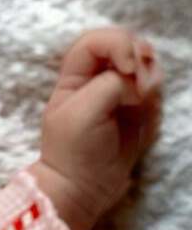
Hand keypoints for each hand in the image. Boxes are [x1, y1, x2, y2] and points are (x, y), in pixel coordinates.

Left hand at [28, 26, 163, 229]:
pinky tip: (146, 115)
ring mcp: (119, 93)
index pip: (97, 40)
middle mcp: (97, 78)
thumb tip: (139, 81)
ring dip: (151, 79)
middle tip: (142, 86)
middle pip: (127, 46)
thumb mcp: (83, 110)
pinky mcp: (136, 111)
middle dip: (140, 59)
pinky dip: (155, 99)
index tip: (126, 69)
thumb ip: (112, 83)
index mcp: (75, 75)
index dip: (117, 44)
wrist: (83, 188)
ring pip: (146, 67)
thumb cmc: (73, 150)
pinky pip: (155, 92)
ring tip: (143, 102)